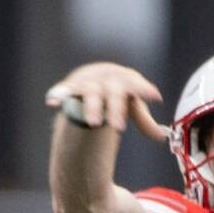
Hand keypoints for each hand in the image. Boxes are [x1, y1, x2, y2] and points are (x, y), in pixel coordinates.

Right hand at [45, 62, 166, 141]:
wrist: (96, 76)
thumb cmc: (118, 94)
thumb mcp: (132, 105)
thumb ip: (144, 120)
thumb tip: (161, 137)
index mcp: (125, 79)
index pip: (135, 83)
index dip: (144, 89)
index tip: (155, 96)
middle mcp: (106, 77)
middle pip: (113, 91)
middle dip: (115, 109)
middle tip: (119, 128)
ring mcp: (88, 81)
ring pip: (90, 93)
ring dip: (92, 108)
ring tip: (93, 123)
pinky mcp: (70, 87)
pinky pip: (64, 91)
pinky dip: (58, 95)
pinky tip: (52, 102)